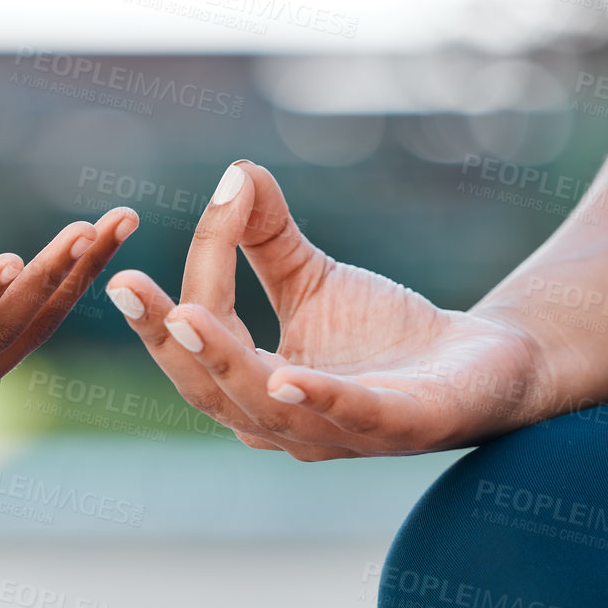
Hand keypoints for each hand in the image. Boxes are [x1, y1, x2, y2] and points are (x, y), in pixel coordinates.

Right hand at [106, 162, 547, 460]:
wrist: (481, 364)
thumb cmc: (385, 335)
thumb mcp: (313, 280)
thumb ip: (265, 238)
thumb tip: (234, 171)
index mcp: (249, 392)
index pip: (205, 334)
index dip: (193, 275)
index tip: (169, 219)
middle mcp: (281, 426)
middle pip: (208, 387)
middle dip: (166, 339)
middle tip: (126, 287)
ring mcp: (336, 435)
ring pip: (265, 406)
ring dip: (223, 363)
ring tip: (188, 316)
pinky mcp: (398, 429)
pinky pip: (348, 415)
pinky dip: (316, 397)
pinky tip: (286, 373)